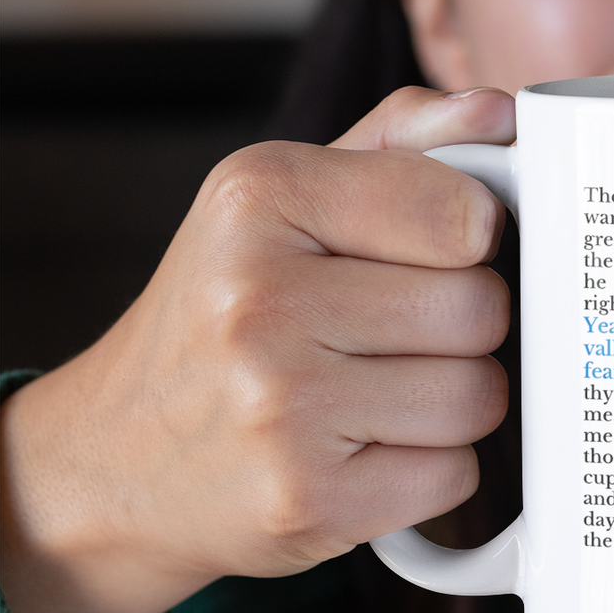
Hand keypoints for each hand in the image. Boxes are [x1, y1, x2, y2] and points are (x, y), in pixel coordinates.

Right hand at [0, 87, 515, 612]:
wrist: (113, 455)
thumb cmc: (221, 313)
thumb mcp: (282, 200)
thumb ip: (400, 144)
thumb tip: (500, 112)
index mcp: (260, 197)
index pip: (463, 214)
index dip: (473, 239)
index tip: (437, 252)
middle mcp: (260, 298)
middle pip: (479, 310)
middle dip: (460, 327)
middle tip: (393, 335)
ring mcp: (280, 408)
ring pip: (478, 397)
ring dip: (451, 403)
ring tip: (377, 394)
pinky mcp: (307, 500)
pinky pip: (454, 475)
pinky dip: (428, 470)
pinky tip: (363, 451)